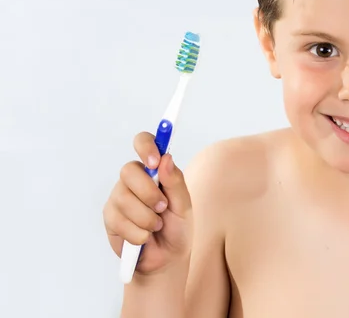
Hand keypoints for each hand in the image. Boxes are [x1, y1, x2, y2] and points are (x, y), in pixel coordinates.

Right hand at [103, 132, 192, 275]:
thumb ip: (175, 182)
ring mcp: (119, 197)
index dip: (146, 147)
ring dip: (146, 218)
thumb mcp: (184, 206)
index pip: (143, 143)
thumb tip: (166, 157)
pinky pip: (119, 220)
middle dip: (148, 193)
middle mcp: (134, 179)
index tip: (154, 162)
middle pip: (129, 170)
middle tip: (162, 208)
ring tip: (156, 227)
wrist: (166, 259)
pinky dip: (138, 233)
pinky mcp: (110, 217)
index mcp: (154, 170)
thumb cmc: (177, 228)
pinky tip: (144, 238)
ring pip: (124, 198)